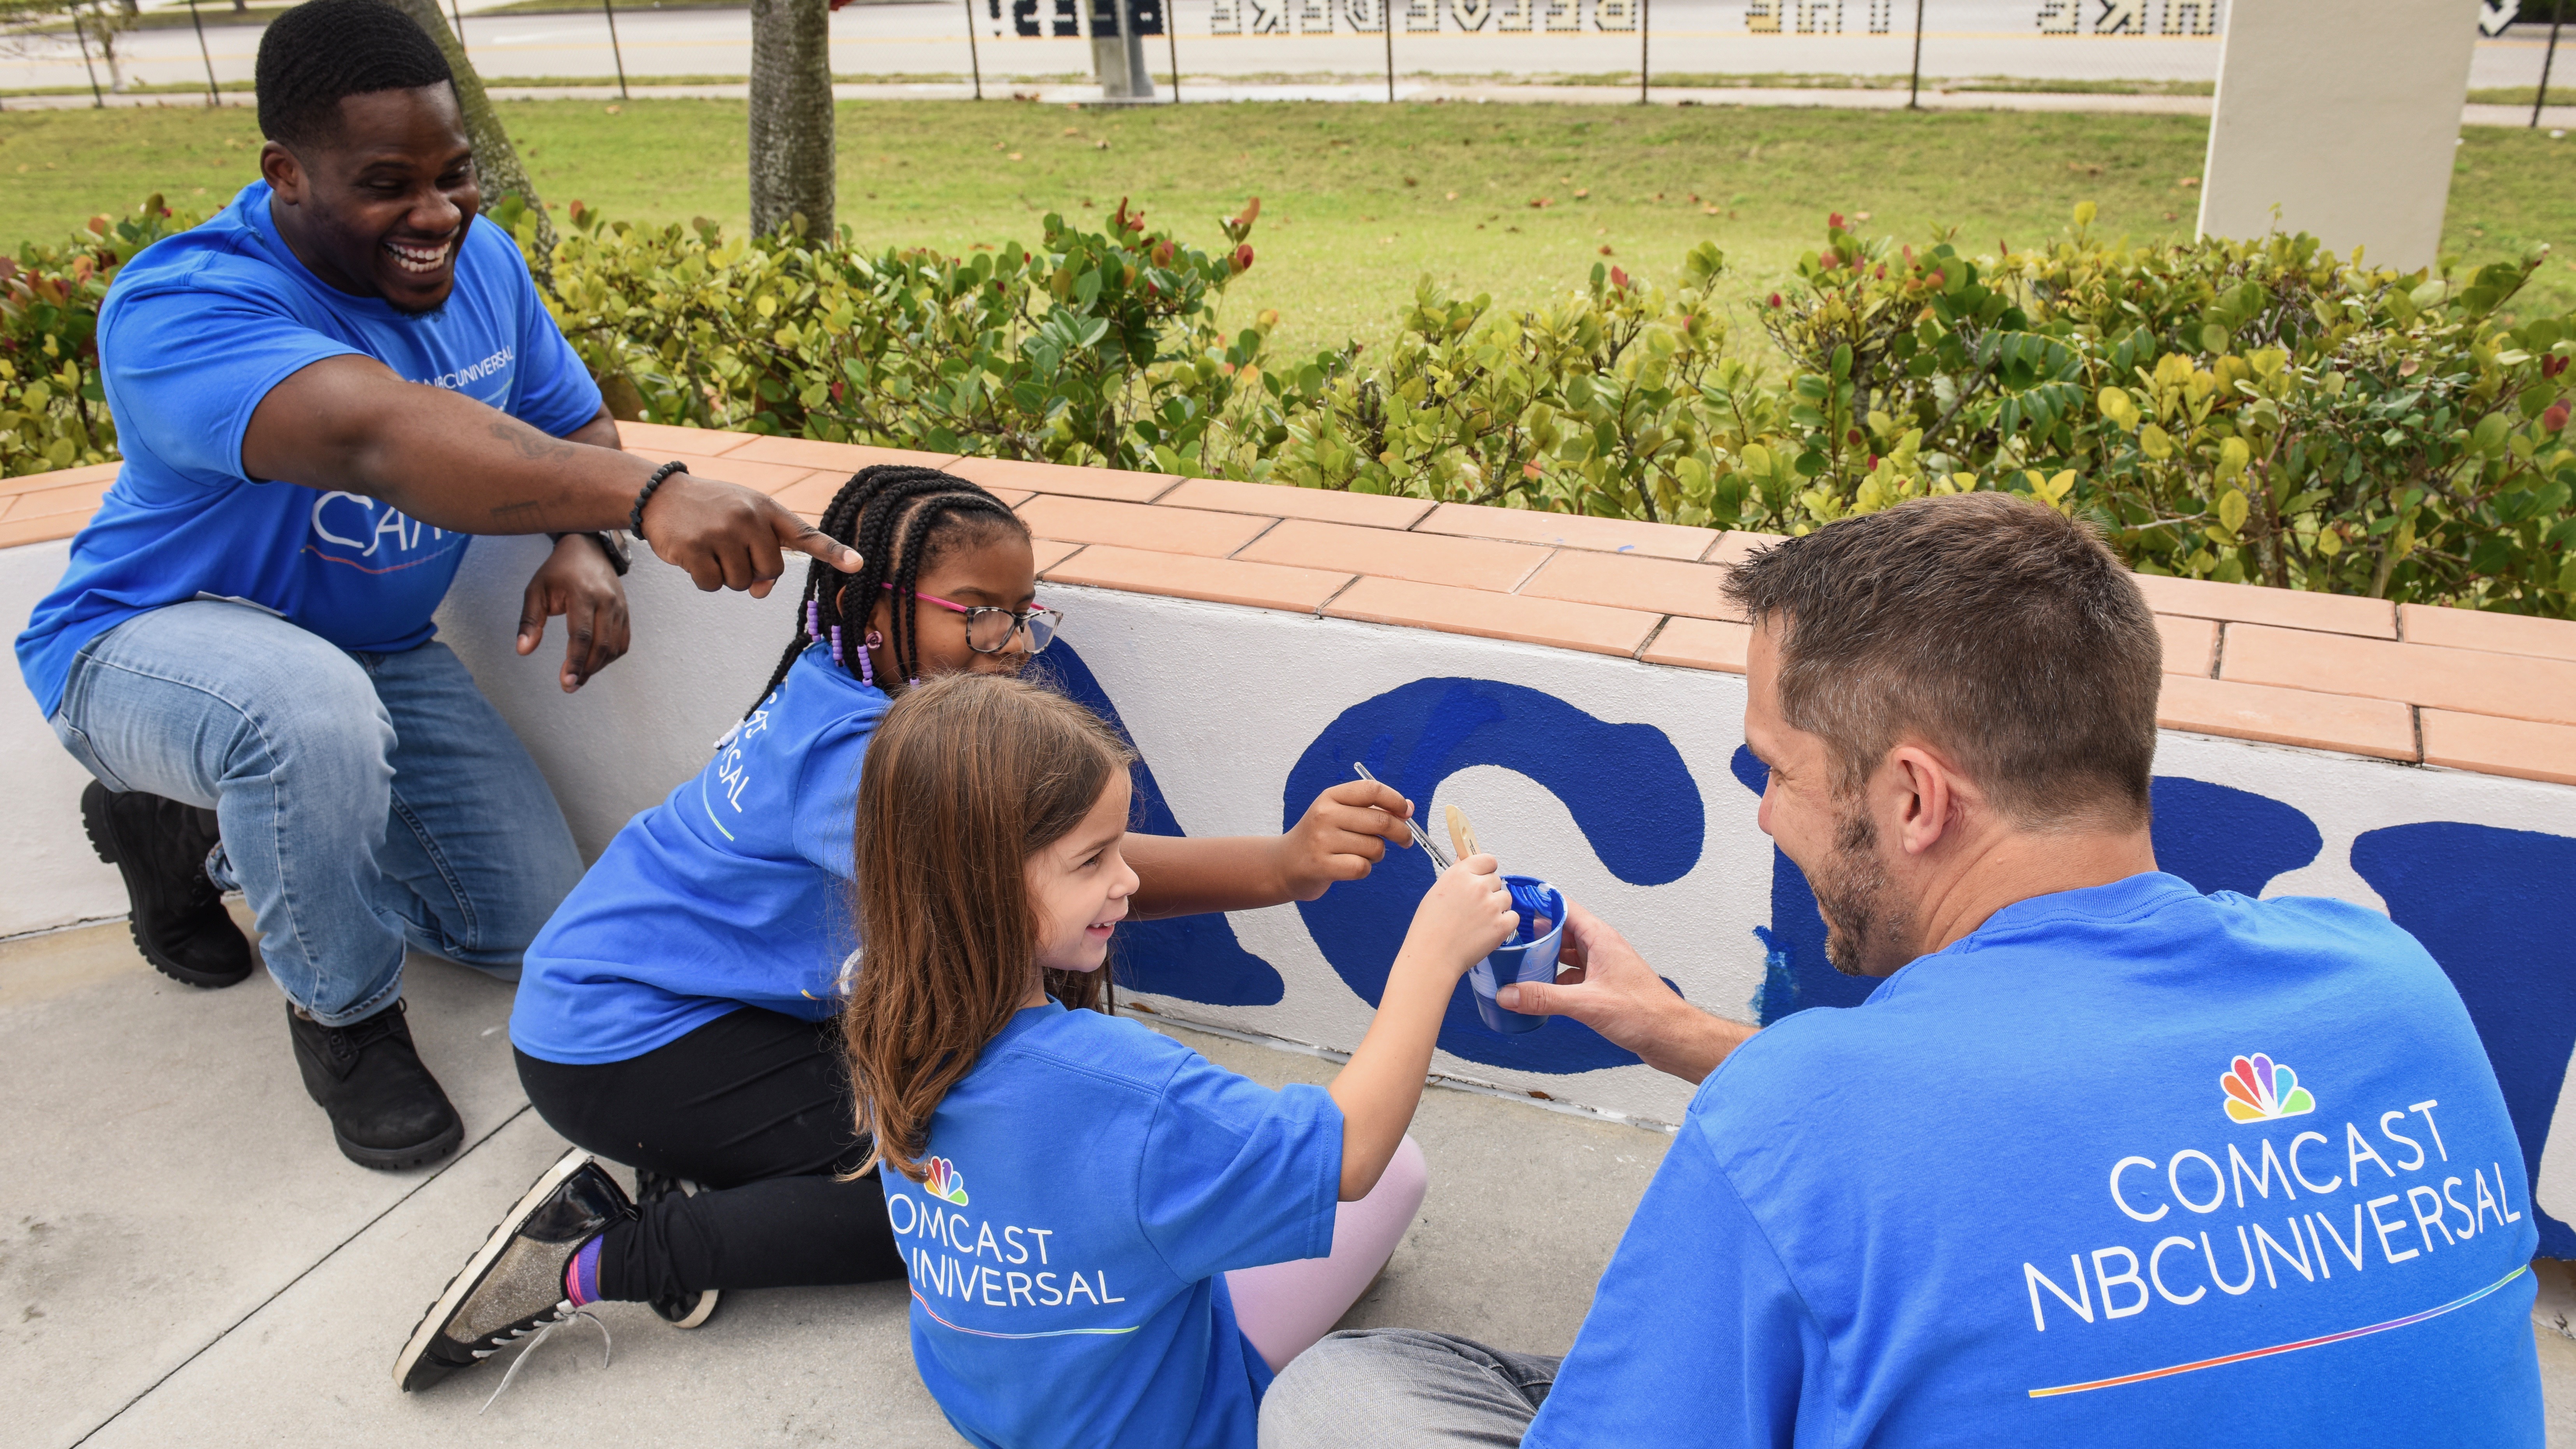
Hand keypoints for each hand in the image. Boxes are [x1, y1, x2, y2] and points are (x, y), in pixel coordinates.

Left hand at [517, 533, 630, 691]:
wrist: (588, 549)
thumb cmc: (558, 571)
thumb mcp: (535, 590)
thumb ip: (529, 621)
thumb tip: (523, 650)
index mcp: (582, 594)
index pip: (582, 635)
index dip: (575, 662)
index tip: (566, 682)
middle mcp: (606, 601)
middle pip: (601, 645)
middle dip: (586, 670)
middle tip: (570, 686)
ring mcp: (620, 607)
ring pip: (614, 647)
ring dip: (598, 667)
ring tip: (579, 677)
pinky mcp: (625, 612)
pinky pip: (623, 642)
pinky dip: (609, 657)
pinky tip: (594, 663)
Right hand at [637, 473, 861, 595]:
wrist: (662, 494)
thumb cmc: (712, 510)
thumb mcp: (743, 519)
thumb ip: (763, 552)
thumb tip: (759, 590)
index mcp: (767, 509)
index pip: (806, 534)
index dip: (833, 552)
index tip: (858, 564)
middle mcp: (748, 518)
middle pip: (770, 572)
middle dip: (752, 571)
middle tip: (731, 550)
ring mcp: (721, 532)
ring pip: (741, 583)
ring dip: (726, 576)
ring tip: (710, 548)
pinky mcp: (695, 548)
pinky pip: (712, 585)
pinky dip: (704, 580)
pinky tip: (693, 555)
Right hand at [1272, 780, 1416, 901]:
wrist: (1283, 865)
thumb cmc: (1320, 839)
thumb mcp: (1338, 814)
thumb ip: (1371, 809)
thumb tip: (1408, 808)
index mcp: (1331, 797)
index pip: (1372, 790)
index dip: (1395, 800)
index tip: (1406, 812)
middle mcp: (1325, 814)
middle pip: (1381, 820)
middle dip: (1401, 832)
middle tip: (1406, 840)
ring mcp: (1322, 840)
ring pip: (1375, 847)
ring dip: (1377, 854)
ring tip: (1362, 854)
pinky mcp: (1321, 865)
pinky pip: (1362, 867)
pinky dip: (1364, 869)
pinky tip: (1351, 867)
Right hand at [1398, 853, 1516, 980]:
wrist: (1433, 955)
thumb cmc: (1430, 928)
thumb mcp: (1437, 891)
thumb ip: (1457, 875)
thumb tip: (1466, 862)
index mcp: (1461, 874)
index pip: (1488, 860)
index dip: (1486, 870)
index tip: (1481, 878)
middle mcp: (1478, 886)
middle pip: (1497, 880)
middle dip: (1489, 891)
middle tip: (1474, 907)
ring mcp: (1492, 906)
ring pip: (1506, 898)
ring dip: (1497, 907)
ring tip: (1479, 922)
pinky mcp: (1502, 925)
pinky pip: (1513, 917)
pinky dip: (1505, 924)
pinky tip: (1488, 930)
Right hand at [1495, 901, 1752, 1084]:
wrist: (1672, 1037)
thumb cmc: (1647, 1013)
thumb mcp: (1587, 1004)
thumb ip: (1545, 998)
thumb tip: (1510, 994)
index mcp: (1600, 939)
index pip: (1564, 908)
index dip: (1539, 903)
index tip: (1515, 903)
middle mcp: (1601, 949)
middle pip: (1561, 931)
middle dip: (1534, 935)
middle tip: (1507, 939)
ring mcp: (1602, 968)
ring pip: (1565, 955)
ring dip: (1543, 959)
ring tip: (1517, 964)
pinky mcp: (1602, 988)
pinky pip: (1571, 977)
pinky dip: (1554, 981)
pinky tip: (1539, 992)